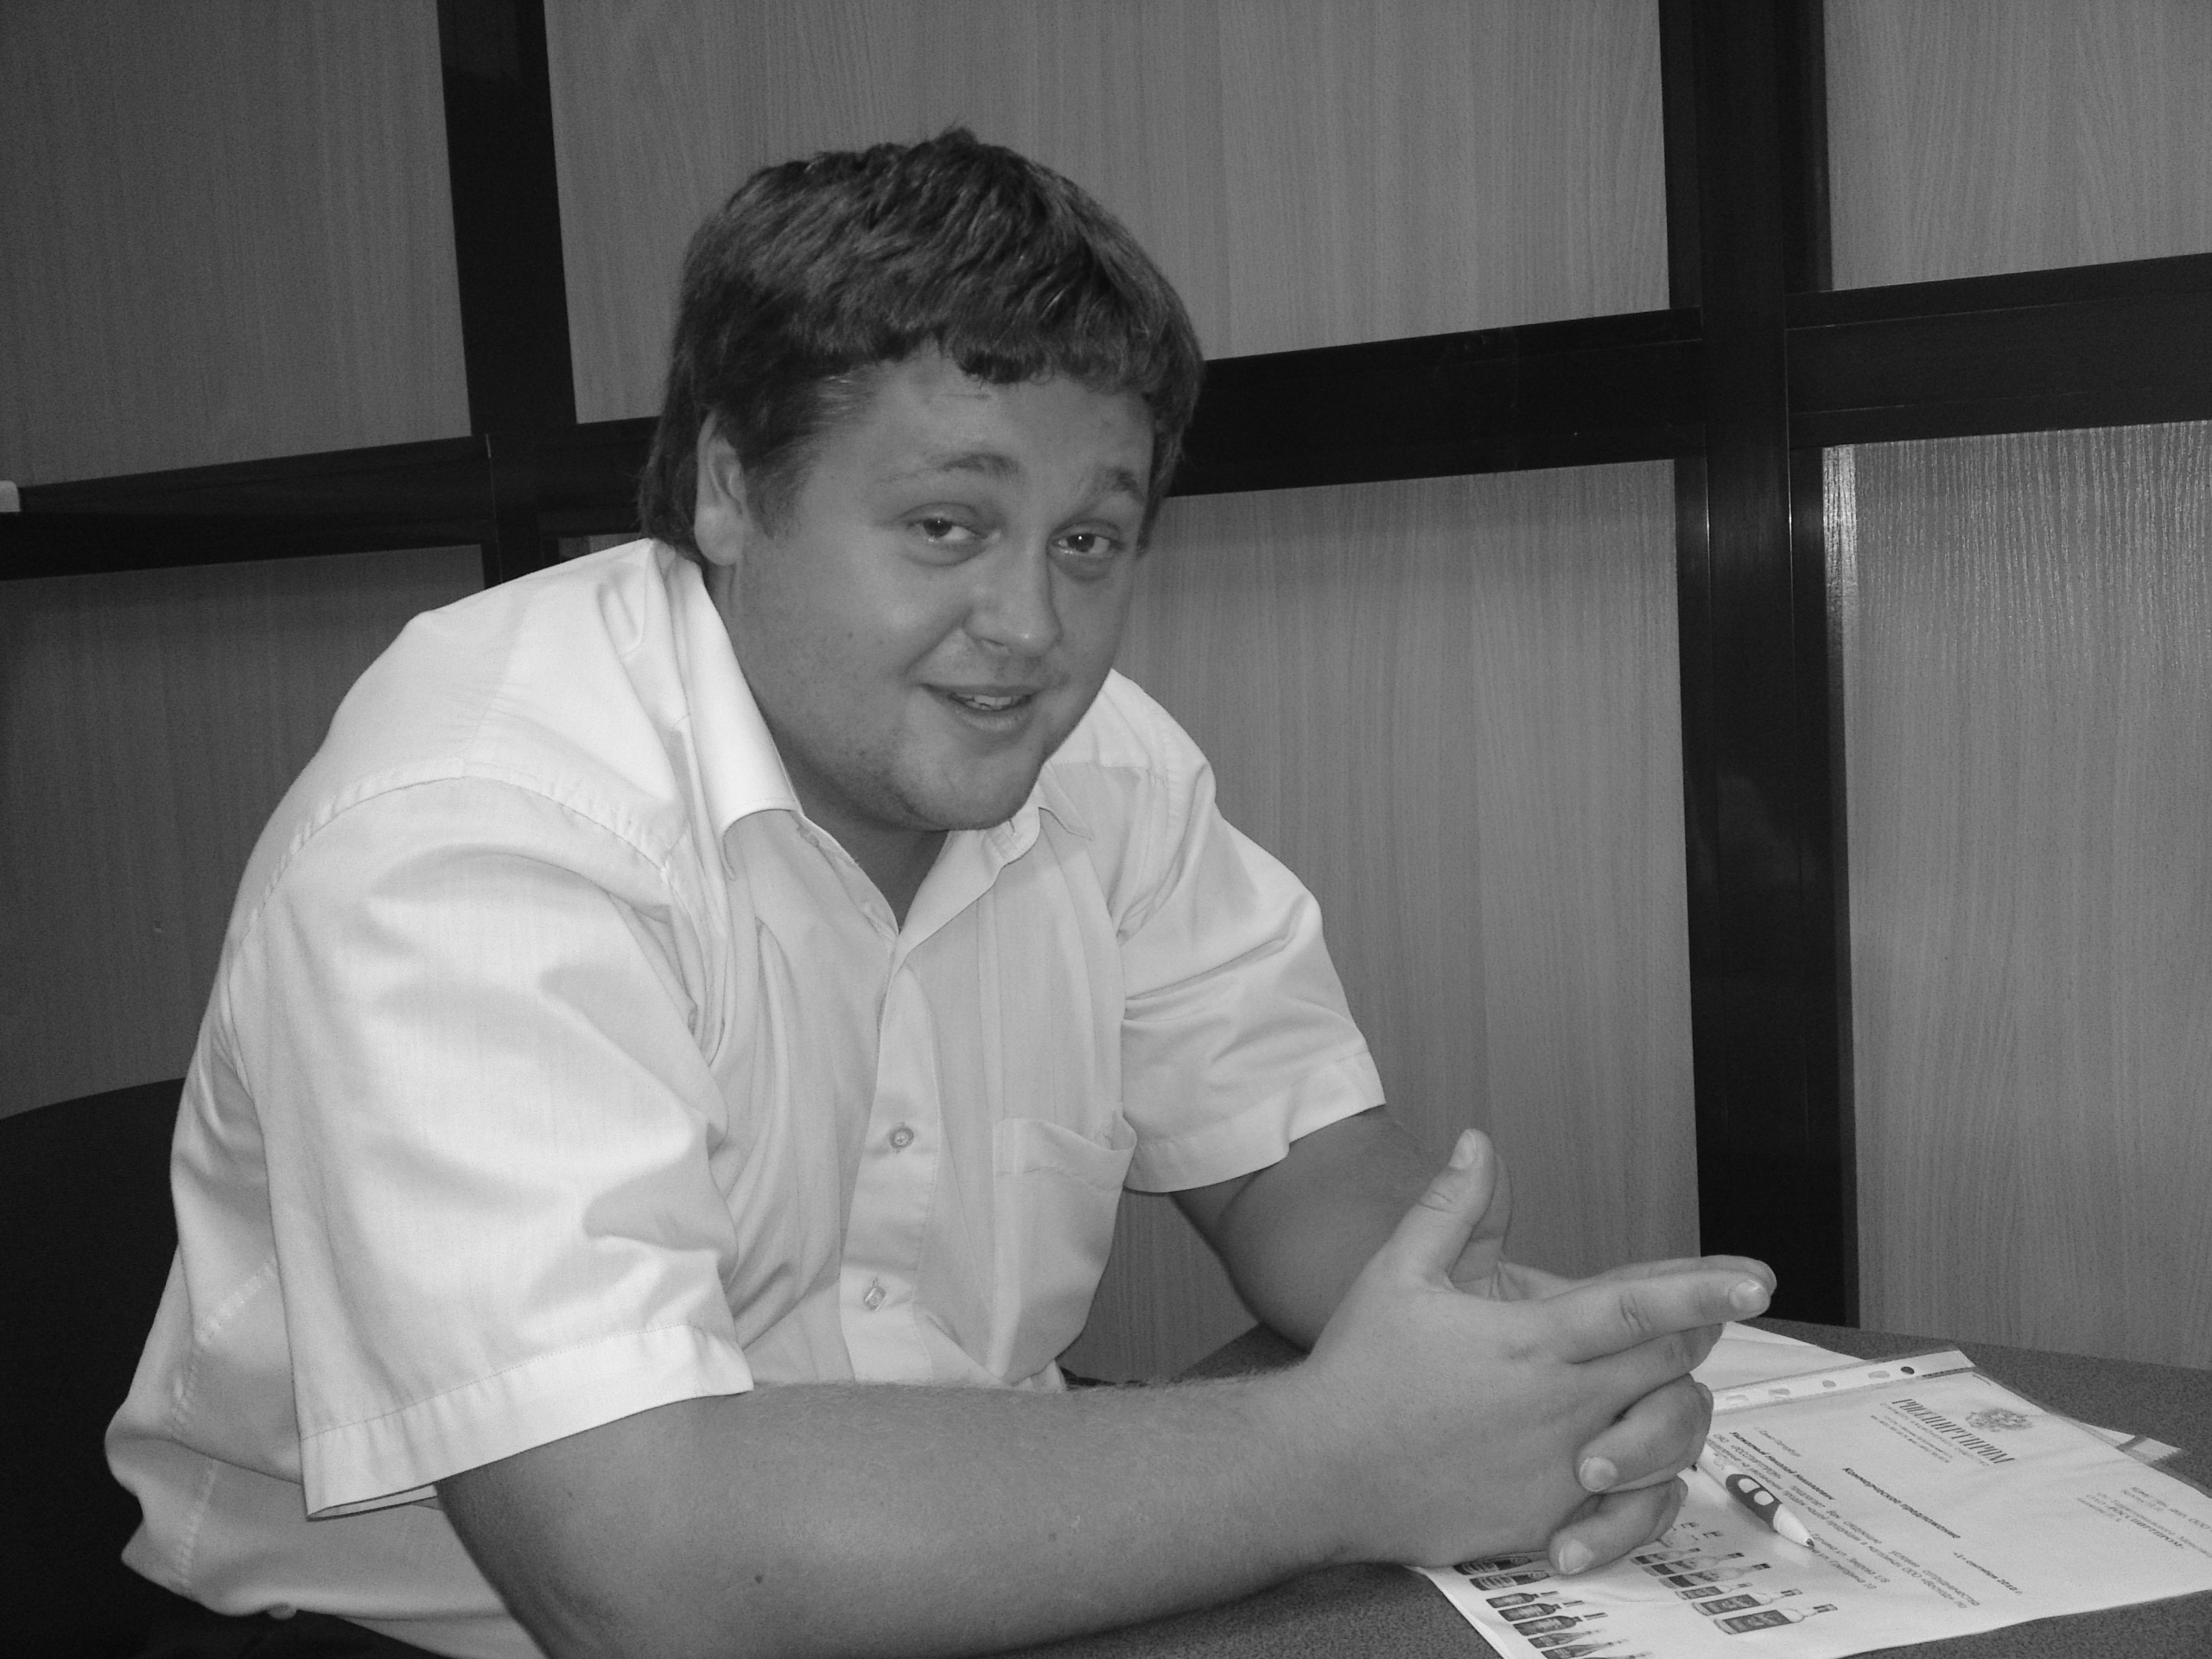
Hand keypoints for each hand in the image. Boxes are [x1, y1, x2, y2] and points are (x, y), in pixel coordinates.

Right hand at [1286, 1130, 1775, 1570]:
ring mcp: (1559, 1471)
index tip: (1760, 1279)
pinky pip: (1634, 1511)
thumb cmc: (1358, 1369)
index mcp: (1529, 1342)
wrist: (1316, 1470)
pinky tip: (1636, 1469)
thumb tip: (1479, 1141)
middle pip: (1670, 1366)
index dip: (1706, 1290)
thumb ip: (1452, 1205)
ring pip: (1666, 1440)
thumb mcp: (1398, 1272)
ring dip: (1676, 1407)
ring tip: (1659, 1387)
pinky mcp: (1549, 1520)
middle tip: (1702, 1316)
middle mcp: (1558, 1408)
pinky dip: (1649, 1489)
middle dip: (1698, 1336)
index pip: (1640, 1309)